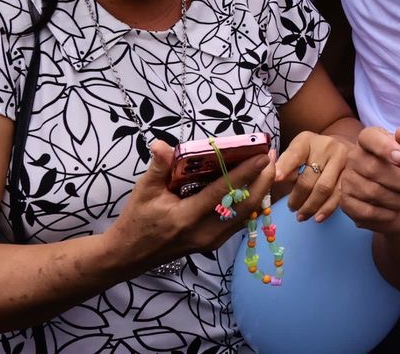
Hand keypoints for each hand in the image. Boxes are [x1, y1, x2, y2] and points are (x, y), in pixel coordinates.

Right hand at [105, 140, 275, 269]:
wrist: (128, 255)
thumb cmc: (136, 220)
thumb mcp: (143, 191)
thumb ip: (158, 167)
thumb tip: (162, 143)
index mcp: (186, 217)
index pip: (223, 192)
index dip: (246, 172)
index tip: (263, 154)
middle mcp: (205, 232)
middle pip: (244, 205)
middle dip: (263, 180)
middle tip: (271, 155)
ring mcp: (211, 241)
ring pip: (246, 215)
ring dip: (260, 191)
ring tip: (268, 167)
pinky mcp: (214, 243)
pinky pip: (239, 222)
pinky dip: (250, 203)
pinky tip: (255, 186)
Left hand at [273, 131, 351, 221]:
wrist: (340, 146)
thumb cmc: (311, 154)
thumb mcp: (296, 154)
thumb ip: (285, 166)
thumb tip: (275, 180)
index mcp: (306, 140)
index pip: (294, 154)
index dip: (285, 167)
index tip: (276, 179)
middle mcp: (327, 146)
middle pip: (309, 178)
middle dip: (297, 198)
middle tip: (291, 208)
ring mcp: (342, 158)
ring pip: (324, 188)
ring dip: (311, 206)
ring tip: (301, 216)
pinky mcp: (352, 172)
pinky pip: (339, 195)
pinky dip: (327, 209)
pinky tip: (318, 217)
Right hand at [340, 125, 399, 233]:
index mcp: (371, 139)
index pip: (368, 137)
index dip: (384, 147)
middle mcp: (355, 157)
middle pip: (372, 168)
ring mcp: (348, 180)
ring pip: (371, 192)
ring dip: (399, 200)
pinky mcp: (347, 203)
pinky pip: (366, 211)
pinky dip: (387, 214)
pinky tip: (396, 211)